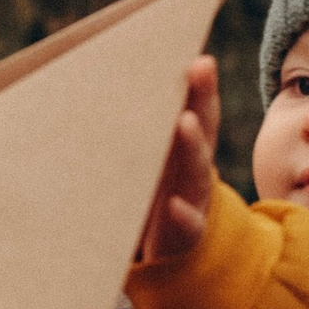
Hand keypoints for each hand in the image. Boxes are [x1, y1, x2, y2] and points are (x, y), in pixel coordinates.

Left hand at [137, 56, 218, 265]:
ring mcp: (193, 199)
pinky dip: (184, 215)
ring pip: (198, 172)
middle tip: (198, 68)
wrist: (170, 252)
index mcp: (184, 146)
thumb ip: (137, 126)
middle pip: (203, 127)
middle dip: (201, 97)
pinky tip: (175, 206)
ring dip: (193, 146)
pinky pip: (188, 224)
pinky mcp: (185, 234)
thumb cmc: (148, 194)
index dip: (201, 82)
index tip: (198, 55)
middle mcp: (193, 167)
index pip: (197, 107)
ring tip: (185, 123)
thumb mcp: (147, 158)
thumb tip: (105, 76)